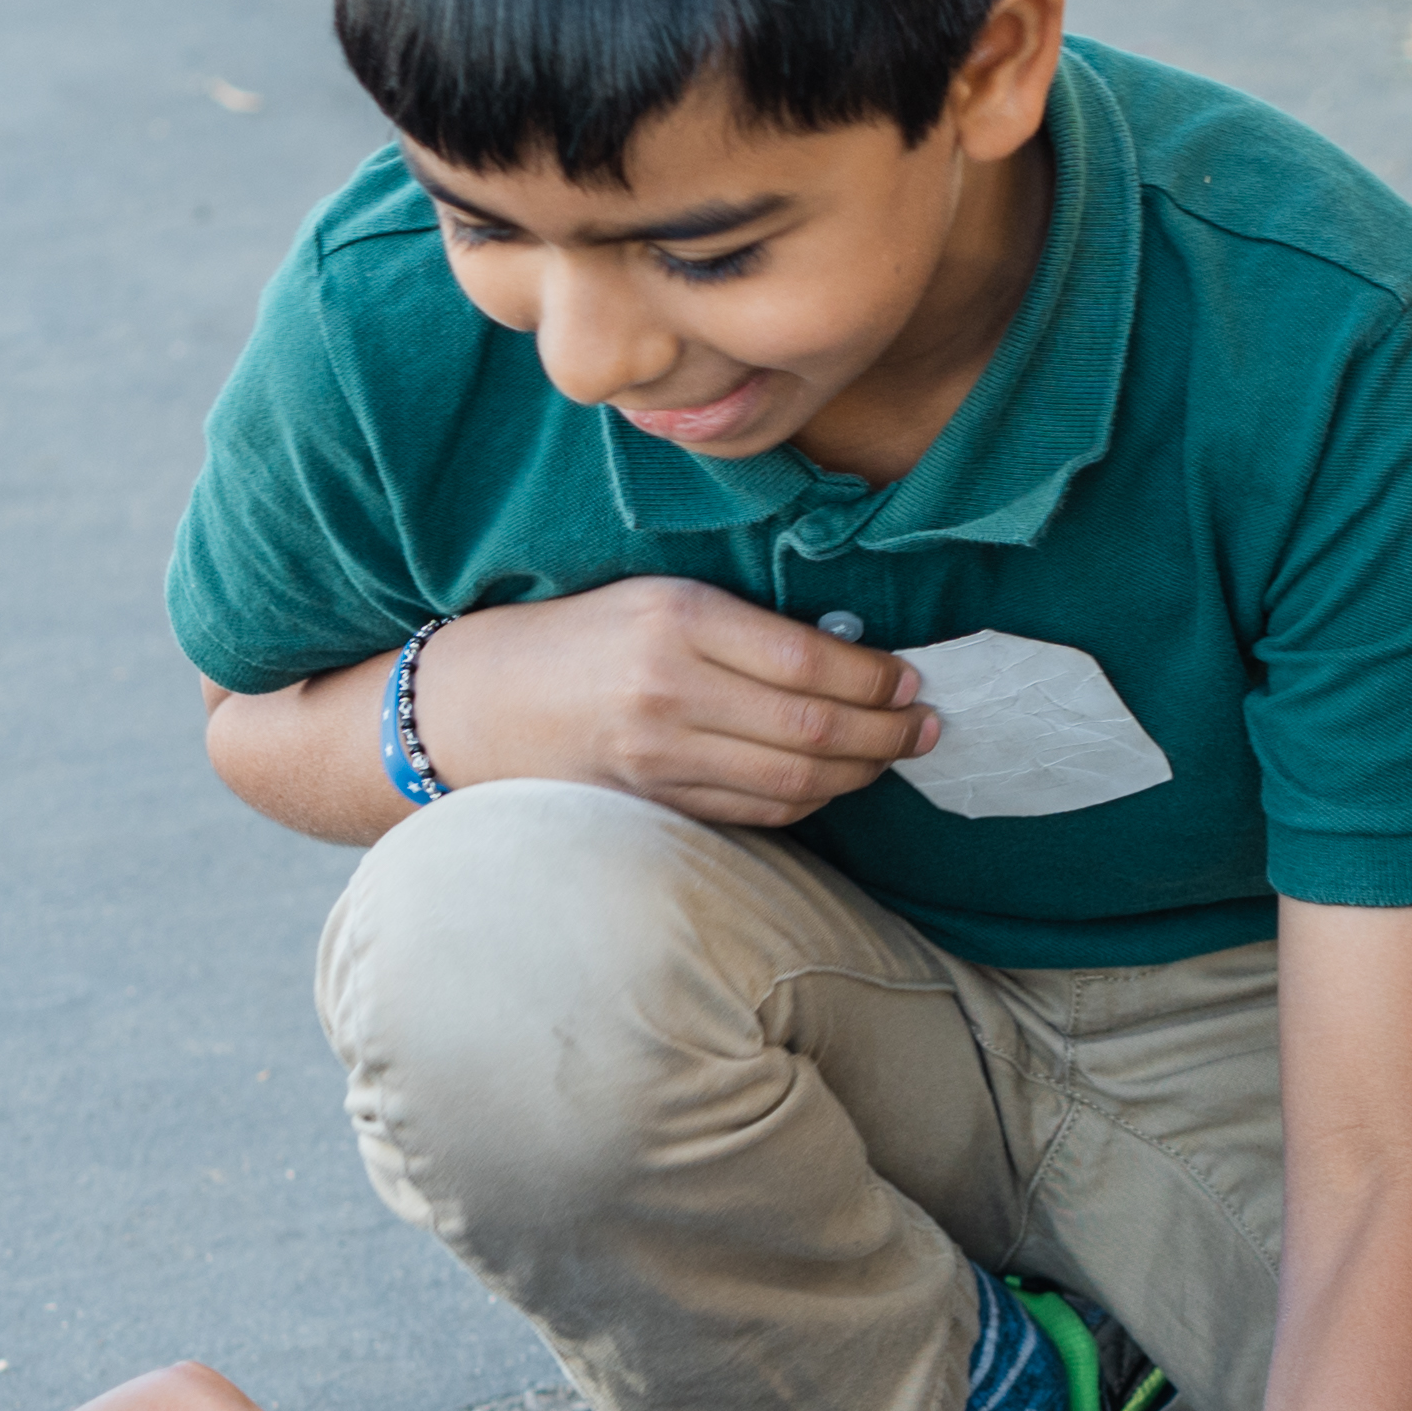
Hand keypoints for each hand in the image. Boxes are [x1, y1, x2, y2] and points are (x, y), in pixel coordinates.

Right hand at [417, 578, 932, 829]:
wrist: (483, 701)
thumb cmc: (585, 636)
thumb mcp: (661, 597)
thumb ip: (747, 626)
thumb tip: (856, 655)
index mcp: (678, 618)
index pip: (809, 659)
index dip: (875, 678)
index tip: (911, 679)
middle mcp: (669, 689)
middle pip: (812, 730)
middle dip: (887, 733)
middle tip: (928, 726)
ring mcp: (660, 756)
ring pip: (793, 783)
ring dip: (862, 773)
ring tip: (897, 754)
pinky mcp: (655, 803)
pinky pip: (757, 813)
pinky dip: (810, 802)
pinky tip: (838, 783)